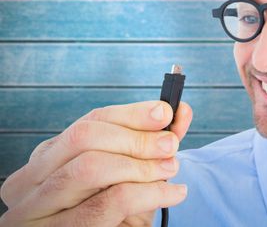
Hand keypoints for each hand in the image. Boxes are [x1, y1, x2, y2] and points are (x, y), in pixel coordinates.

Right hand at [0, 100, 192, 225]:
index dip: (131, 113)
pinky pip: (108, 203)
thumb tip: (181, 109)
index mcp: (47, 158)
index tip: (166, 111)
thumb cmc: (118, 210)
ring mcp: (38, 210)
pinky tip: (174, 193)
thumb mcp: (133, 173)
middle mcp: (31, 180)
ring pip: (90, 168)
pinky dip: (150, 193)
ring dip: (141, 164)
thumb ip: (153, 142)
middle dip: (135, 137)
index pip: (89, 122)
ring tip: (171, 168)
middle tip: (171, 144)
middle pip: (84, 138)